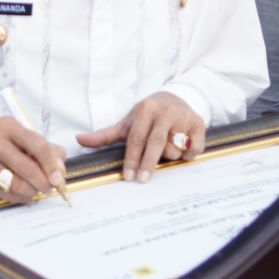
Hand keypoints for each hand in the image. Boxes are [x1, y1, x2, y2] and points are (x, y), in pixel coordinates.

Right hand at [0, 118, 66, 205]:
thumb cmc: (0, 142)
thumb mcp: (20, 136)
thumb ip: (45, 149)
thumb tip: (60, 170)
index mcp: (7, 126)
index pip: (37, 145)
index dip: (51, 164)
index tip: (58, 177)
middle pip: (27, 168)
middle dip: (43, 182)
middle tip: (50, 188)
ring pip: (17, 184)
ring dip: (32, 191)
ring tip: (35, 190)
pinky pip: (6, 194)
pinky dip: (20, 197)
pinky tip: (23, 193)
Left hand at [76, 91, 203, 183]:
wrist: (176, 98)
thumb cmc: (148, 116)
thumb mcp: (127, 123)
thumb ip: (105, 135)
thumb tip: (79, 140)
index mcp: (145, 110)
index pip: (136, 139)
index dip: (132, 159)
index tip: (129, 177)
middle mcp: (165, 112)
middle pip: (155, 143)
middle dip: (147, 163)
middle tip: (142, 180)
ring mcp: (183, 117)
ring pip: (174, 148)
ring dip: (169, 156)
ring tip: (166, 150)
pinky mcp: (199, 124)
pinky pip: (193, 149)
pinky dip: (187, 155)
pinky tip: (182, 149)